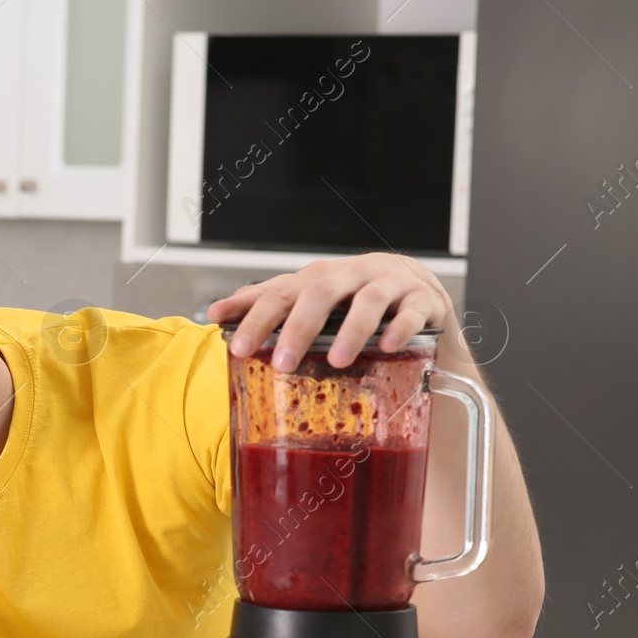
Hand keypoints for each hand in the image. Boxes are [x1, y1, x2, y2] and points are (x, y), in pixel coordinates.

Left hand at [207, 252, 460, 372]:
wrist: (418, 295)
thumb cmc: (353, 301)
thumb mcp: (308, 301)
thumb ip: (266, 304)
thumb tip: (214, 312)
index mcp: (318, 278)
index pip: (280, 293)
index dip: (255, 317)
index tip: (236, 347)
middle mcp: (351, 274)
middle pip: (320, 293)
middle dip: (299, 328)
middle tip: (283, 363)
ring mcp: (389, 283)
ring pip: (368, 300)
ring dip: (351, 330)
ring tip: (336, 361)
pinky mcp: (423, 299)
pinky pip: (411, 311)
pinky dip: (400, 328)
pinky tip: (388, 346)